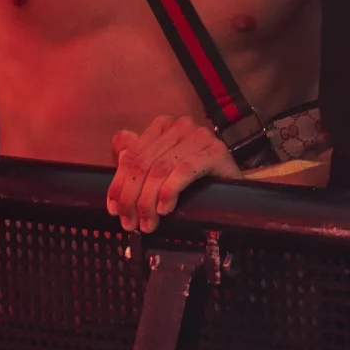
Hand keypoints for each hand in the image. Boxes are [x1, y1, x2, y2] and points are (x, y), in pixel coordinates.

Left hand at [108, 114, 235, 233]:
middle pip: (144, 163)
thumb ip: (139, 161)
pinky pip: (184, 171)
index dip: (118, 184)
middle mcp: (180, 125)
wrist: (236, 190)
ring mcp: (199, 136)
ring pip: (161, 169)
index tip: (113, 210)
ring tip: (147, 224)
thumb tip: (118, 154)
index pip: (132, 155)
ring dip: (148, 202)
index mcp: (162, 126)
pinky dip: (170, 192)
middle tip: (129, 223)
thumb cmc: (195, 181)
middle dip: (132, 198)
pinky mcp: (216, 151)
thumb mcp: (162, 171)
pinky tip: (165, 209)